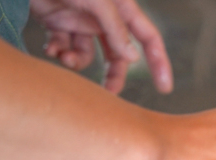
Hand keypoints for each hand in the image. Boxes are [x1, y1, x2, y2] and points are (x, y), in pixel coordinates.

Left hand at [29, 0, 172, 93]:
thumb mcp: (97, 0)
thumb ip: (115, 28)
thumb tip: (133, 58)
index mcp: (121, 8)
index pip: (148, 38)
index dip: (159, 62)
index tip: (165, 87)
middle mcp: (103, 17)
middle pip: (118, 55)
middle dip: (113, 75)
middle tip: (108, 93)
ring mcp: (80, 21)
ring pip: (88, 55)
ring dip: (77, 62)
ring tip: (63, 58)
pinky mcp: (58, 23)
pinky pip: (64, 47)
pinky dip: (58, 52)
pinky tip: (50, 49)